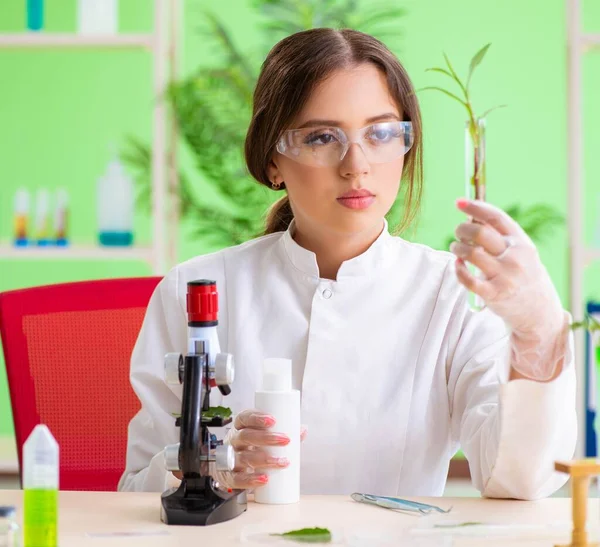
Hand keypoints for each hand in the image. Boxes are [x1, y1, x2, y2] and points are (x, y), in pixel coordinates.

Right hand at [215, 409, 306, 489]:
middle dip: (265, 438)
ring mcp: (230, 459)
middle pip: (245, 436)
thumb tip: (302, 430)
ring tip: (282, 462)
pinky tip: (264, 479)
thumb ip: (283, 432)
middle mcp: (234, 441)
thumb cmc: (254, 446)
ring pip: (243, 457)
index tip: (273, 420)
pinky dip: (250, 480)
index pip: (244, 418)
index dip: (256, 418)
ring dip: (264, 460)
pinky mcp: (230, 477)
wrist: (234, 469)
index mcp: (241, 427)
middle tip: (285, 440)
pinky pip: (237, 479)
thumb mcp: (264, 436)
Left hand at [450, 198, 567, 379]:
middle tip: (457, 233)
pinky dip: (458, 269)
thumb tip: (471, 216)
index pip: (495, 218)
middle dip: (462, 229)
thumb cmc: (522, 274)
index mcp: (521, 242)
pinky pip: (467, 278)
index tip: (459, 202)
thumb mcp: (520, 251)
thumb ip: (500, 236)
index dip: (475, 207)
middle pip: (480, 233)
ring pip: (470, 253)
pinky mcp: (493, 293)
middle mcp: (514, 257)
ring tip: (455, 249)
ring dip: (457, 248)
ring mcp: (505, 276)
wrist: (537, 310)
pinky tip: (457, 264)